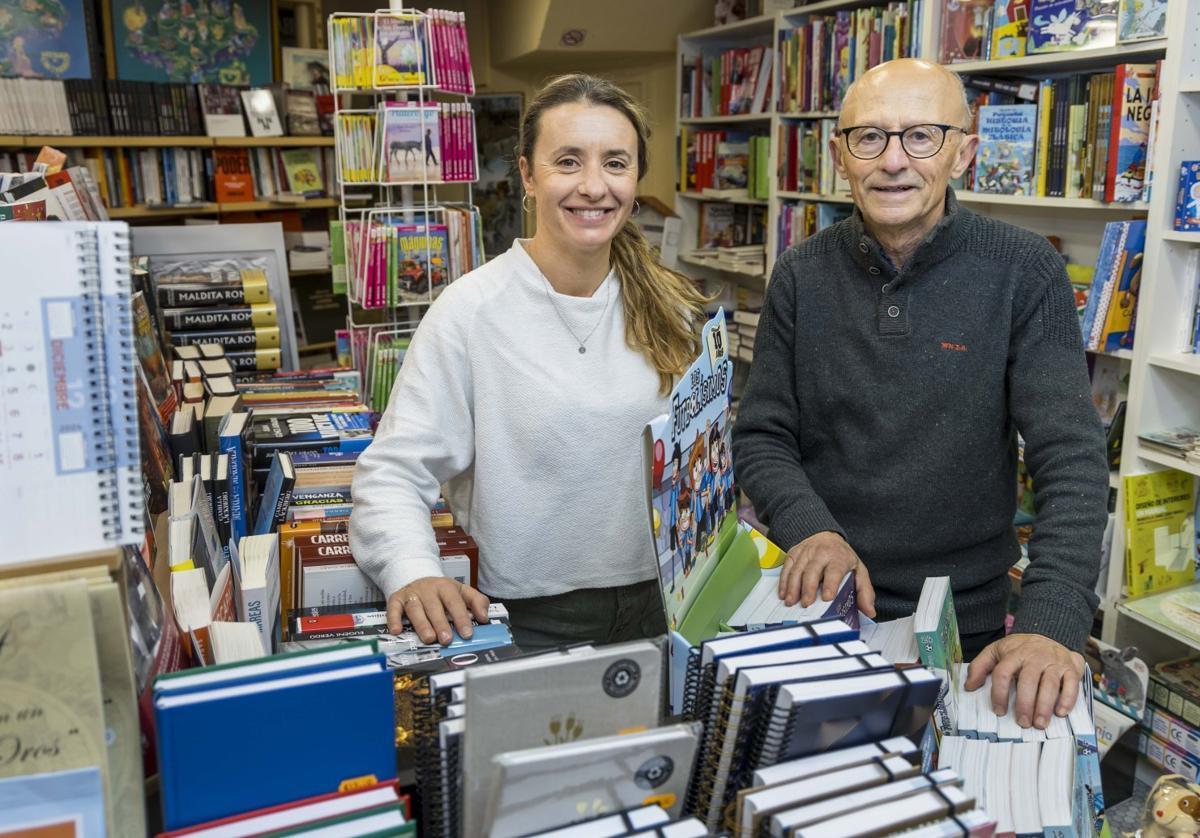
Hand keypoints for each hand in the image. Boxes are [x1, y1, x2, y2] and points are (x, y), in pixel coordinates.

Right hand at [387, 576, 490, 644]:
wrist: (416, 574)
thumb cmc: (441, 590)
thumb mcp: (461, 590)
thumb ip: (477, 601)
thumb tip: (484, 617)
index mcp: (446, 586)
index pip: (455, 602)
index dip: (461, 618)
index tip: (467, 633)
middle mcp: (428, 589)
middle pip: (434, 607)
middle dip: (441, 623)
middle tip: (447, 639)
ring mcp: (411, 594)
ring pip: (415, 609)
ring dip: (422, 624)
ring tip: (429, 638)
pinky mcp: (396, 599)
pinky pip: (393, 609)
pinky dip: (393, 619)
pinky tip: (396, 631)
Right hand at [779, 531, 875, 617]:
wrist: (826, 535)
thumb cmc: (842, 557)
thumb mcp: (858, 570)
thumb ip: (864, 591)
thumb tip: (870, 611)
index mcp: (839, 557)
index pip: (834, 570)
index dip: (830, 584)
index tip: (827, 597)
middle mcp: (821, 553)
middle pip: (812, 571)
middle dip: (808, 588)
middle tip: (806, 604)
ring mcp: (806, 552)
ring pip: (797, 570)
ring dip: (792, 587)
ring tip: (791, 602)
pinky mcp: (794, 553)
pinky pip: (787, 567)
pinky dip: (784, 581)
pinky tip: (783, 593)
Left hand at [965, 632, 1083, 728]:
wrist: (1049, 634)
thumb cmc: (1020, 649)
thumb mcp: (996, 651)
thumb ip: (980, 666)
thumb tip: (969, 686)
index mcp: (1014, 653)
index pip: (1003, 673)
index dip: (999, 693)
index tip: (999, 711)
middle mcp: (1034, 657)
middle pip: (1028, 681)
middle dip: (1025, 704)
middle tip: (1022, 722)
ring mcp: (1054, 662)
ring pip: (1050, 685)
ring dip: (1044, 706)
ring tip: (1039, 723)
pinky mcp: (1071, 668)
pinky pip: (1071, 684)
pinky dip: (1067, 699)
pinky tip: (1060, 713)